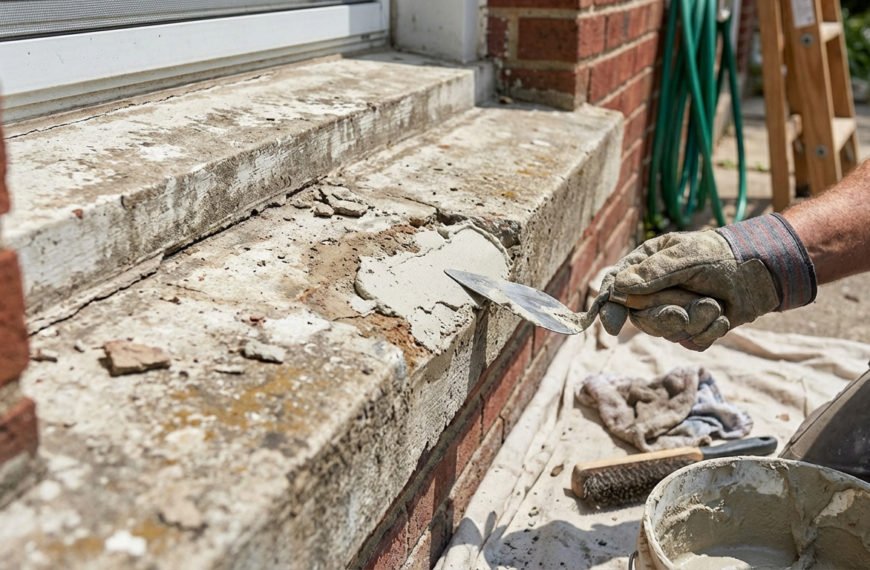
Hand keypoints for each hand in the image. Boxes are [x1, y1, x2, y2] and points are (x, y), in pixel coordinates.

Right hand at [599, 214, 815, 349]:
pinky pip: (692, 342)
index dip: (611, 309)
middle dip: (663, 318)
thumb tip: (618, 287)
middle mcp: (655, 292)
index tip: (614, 324)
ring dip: (694, 322)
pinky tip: (721, 316)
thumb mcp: (685, 257)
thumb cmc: (720, 255)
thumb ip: (653, 272)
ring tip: (713, 305)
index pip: (616, 289)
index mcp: (644, 268)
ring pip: (668, 333)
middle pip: (641, 319)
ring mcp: (674, 312)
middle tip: (682, 314)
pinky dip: (709, 331)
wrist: (760, 272)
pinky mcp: (694, 330)